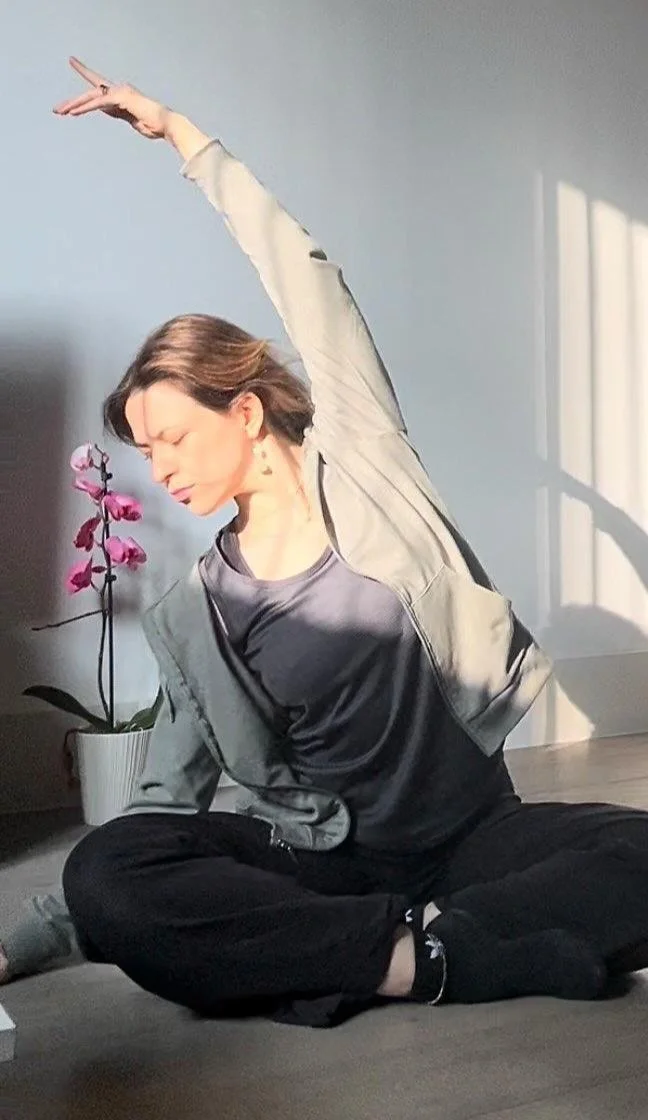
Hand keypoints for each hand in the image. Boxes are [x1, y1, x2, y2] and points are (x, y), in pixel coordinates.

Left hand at [53, 57, 169, 139]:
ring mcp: (120, 92)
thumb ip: (119, 113)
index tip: (72, 61)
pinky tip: (73, 112)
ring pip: (91, 97)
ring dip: (74, 105)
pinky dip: (85, 107)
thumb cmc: (154, 125)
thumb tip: (109, 110)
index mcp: (121, 95)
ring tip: (60, 111)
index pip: (98, 85)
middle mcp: (119, 90)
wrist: (168, 125)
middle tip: (56, 109)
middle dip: (73, 101)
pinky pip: (98, 103)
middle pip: (91, 93)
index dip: (84, 72)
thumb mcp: (132, 119)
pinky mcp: (121, 98)